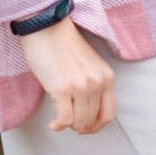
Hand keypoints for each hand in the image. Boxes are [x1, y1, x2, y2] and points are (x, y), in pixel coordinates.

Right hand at [17, 17, 115, 134]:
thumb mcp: (89, 65)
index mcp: (107, 76)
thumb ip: (94, 86)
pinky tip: (52, 123)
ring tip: (60, 115)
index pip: (109, 114)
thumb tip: (87, 117)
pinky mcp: (62, 89)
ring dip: (68, 124)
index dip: (97, 126)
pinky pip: (64, 120)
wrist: (46, 27)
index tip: (86, 127)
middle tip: (68, 117)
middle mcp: (97, 82)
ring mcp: (80, 86)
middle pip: (92, 120)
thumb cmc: (64, 46)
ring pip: (78, 123)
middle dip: (79, 124)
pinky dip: (57, 126)